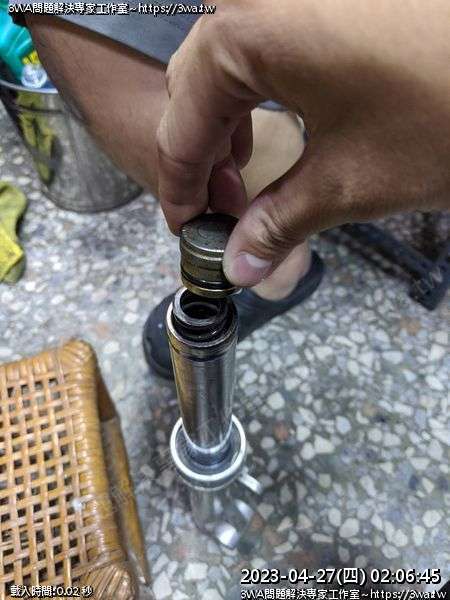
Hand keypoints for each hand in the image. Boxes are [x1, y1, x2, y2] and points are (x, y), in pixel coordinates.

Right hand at [157, 0, 449, 286]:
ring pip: (224, 60)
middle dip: (203, 159)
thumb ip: (278, 223)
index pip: (183, 128)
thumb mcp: (350, 181)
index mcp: (245, 33)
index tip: (189, 232)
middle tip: (227, 212)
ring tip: (249, 175)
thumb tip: (239, 268)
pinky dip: (257, 86)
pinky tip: (278, 117)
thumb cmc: (448, 109)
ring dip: (226, 122)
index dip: (181, 190)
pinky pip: (263, 35)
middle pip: (194, 89)